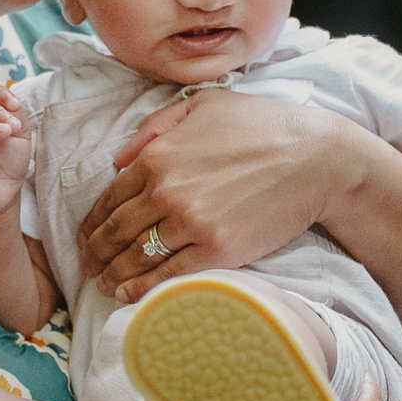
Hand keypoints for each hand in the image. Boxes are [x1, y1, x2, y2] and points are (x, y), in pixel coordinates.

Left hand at [76, 88, 374, 300]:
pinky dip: (142, 288)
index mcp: (158, 156)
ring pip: (136, 256)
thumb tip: (119, 159)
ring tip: (102, 285)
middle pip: (116, 230)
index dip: (92, 221)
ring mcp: (191, 222)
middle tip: (86, 266)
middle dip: (95, 252)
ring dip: (113, 274)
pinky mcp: (217, 250)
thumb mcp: (204, 105)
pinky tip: (128, 295)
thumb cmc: (264, 125)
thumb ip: (155, 126)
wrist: (317, 159)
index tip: (84, 236)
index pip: (110, 196)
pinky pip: (168, 274)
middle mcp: (167, 190)